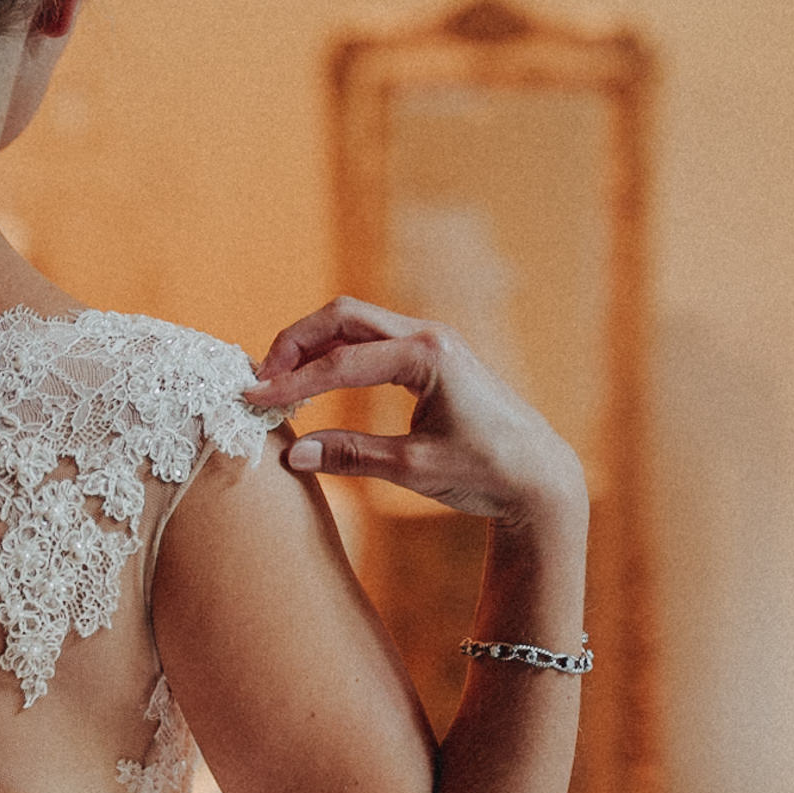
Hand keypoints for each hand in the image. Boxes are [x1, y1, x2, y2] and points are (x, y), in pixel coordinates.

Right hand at [243, 297, 585, 525]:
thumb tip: (294, 455)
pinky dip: (336, 354)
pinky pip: (371, 341)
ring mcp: (431, 341)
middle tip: (263, 379)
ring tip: (281, 381)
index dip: (292, 381)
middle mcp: (429, 336)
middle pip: (343, 317)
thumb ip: (352, 456)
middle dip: (296, 343)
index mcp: (427, 356)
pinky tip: (316, 381)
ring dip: (314, 345)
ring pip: (355, 323)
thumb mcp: (414, 469)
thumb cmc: (486, 471)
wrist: (538, 475)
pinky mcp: (430, 357)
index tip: (255, 398)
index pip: (342, 361)